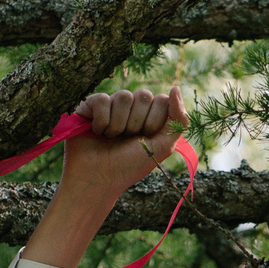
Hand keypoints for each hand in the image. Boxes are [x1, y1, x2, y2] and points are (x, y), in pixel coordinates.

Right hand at [57, 86, 187, 204]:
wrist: (98, 179)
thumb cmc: (129, 166)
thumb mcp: (162, 146)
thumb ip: (178, 120)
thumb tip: (176, 88)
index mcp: (150, 116)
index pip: (162, 100)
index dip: (154, 122)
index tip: (144, 139)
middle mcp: (132, 108)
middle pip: (144, 95)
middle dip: (136, 124)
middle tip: (125, 140)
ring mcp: (112, 105)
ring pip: (124, 96)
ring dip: (118, 124)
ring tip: (110, 138)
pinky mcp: (91, 104)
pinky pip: (103, 99)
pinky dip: (101, 121)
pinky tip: (96, 132)